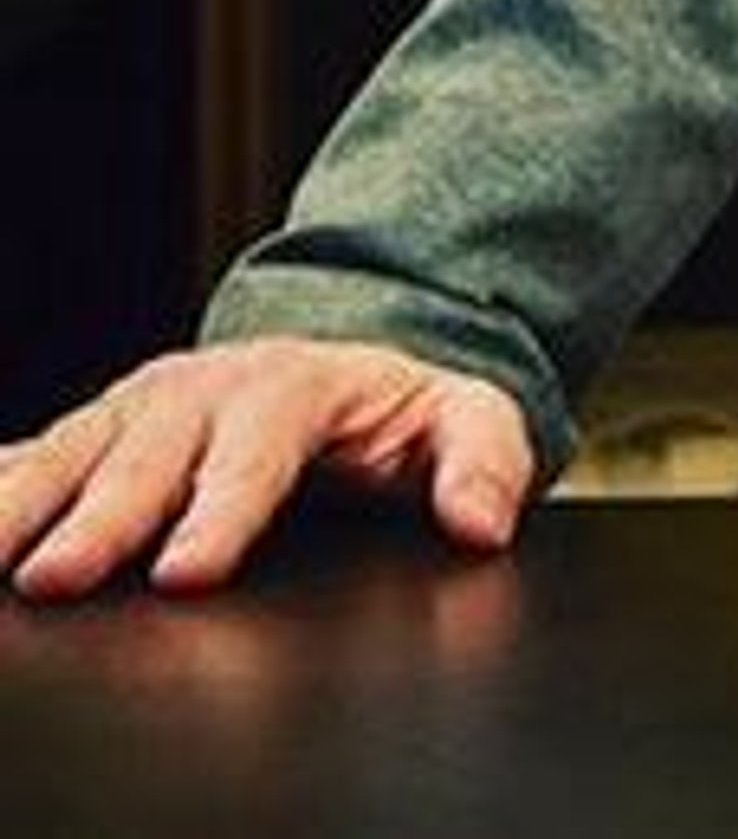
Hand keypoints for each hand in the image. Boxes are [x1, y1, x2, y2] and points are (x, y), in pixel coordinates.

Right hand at [0, 340, 534, 600]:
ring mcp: (140, 411)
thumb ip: (484, 460)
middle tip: (57, 577)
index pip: (258, 449)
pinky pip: (32, 457)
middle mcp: (205, 391)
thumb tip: (481, 521)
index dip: (222, 509)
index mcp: (294, 387)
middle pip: (148, 454)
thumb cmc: (392, 412)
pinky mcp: (94, 437)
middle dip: (102, 516)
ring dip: (22, 503)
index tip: (188, 571)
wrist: (338, 367)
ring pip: (71, 451)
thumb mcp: (462, 418)